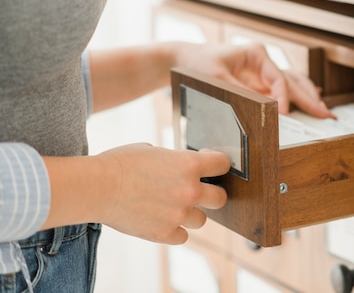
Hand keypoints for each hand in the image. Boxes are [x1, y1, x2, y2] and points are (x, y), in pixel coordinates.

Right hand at [96, 143, 229, 244]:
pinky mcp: (164, 233)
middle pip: (220, 198)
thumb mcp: (153, 151)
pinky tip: (163, 221)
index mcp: (189, 165)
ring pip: (202, 220)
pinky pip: (182, 236)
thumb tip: (180, 167)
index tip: (211, 166)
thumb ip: (174, 161)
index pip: (222, 164)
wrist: (97, 187)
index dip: (218, 164)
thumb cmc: (120, 164)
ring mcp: (178, 214)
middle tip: (201, 192)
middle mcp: (189, 190)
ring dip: (191, 214)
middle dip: (212, 194)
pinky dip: (175, 230)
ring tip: (174, 207)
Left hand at [176, 43, 334, 117]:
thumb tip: (264, 107)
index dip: (284, 97)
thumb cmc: (199, 64)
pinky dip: (297, 95)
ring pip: (293, 83)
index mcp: (256, 54)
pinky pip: (284, 88)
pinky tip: (311, 100)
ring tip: (323, 110)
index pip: (278, 78)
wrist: (186, 59)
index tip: (286, 115)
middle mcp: (263, 62)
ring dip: (308, 97)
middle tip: (326, 114)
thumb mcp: (216, 78)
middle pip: (292, 81)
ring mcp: (263, 72)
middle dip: (309, 99)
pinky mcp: (259, 82)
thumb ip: (241, 92)